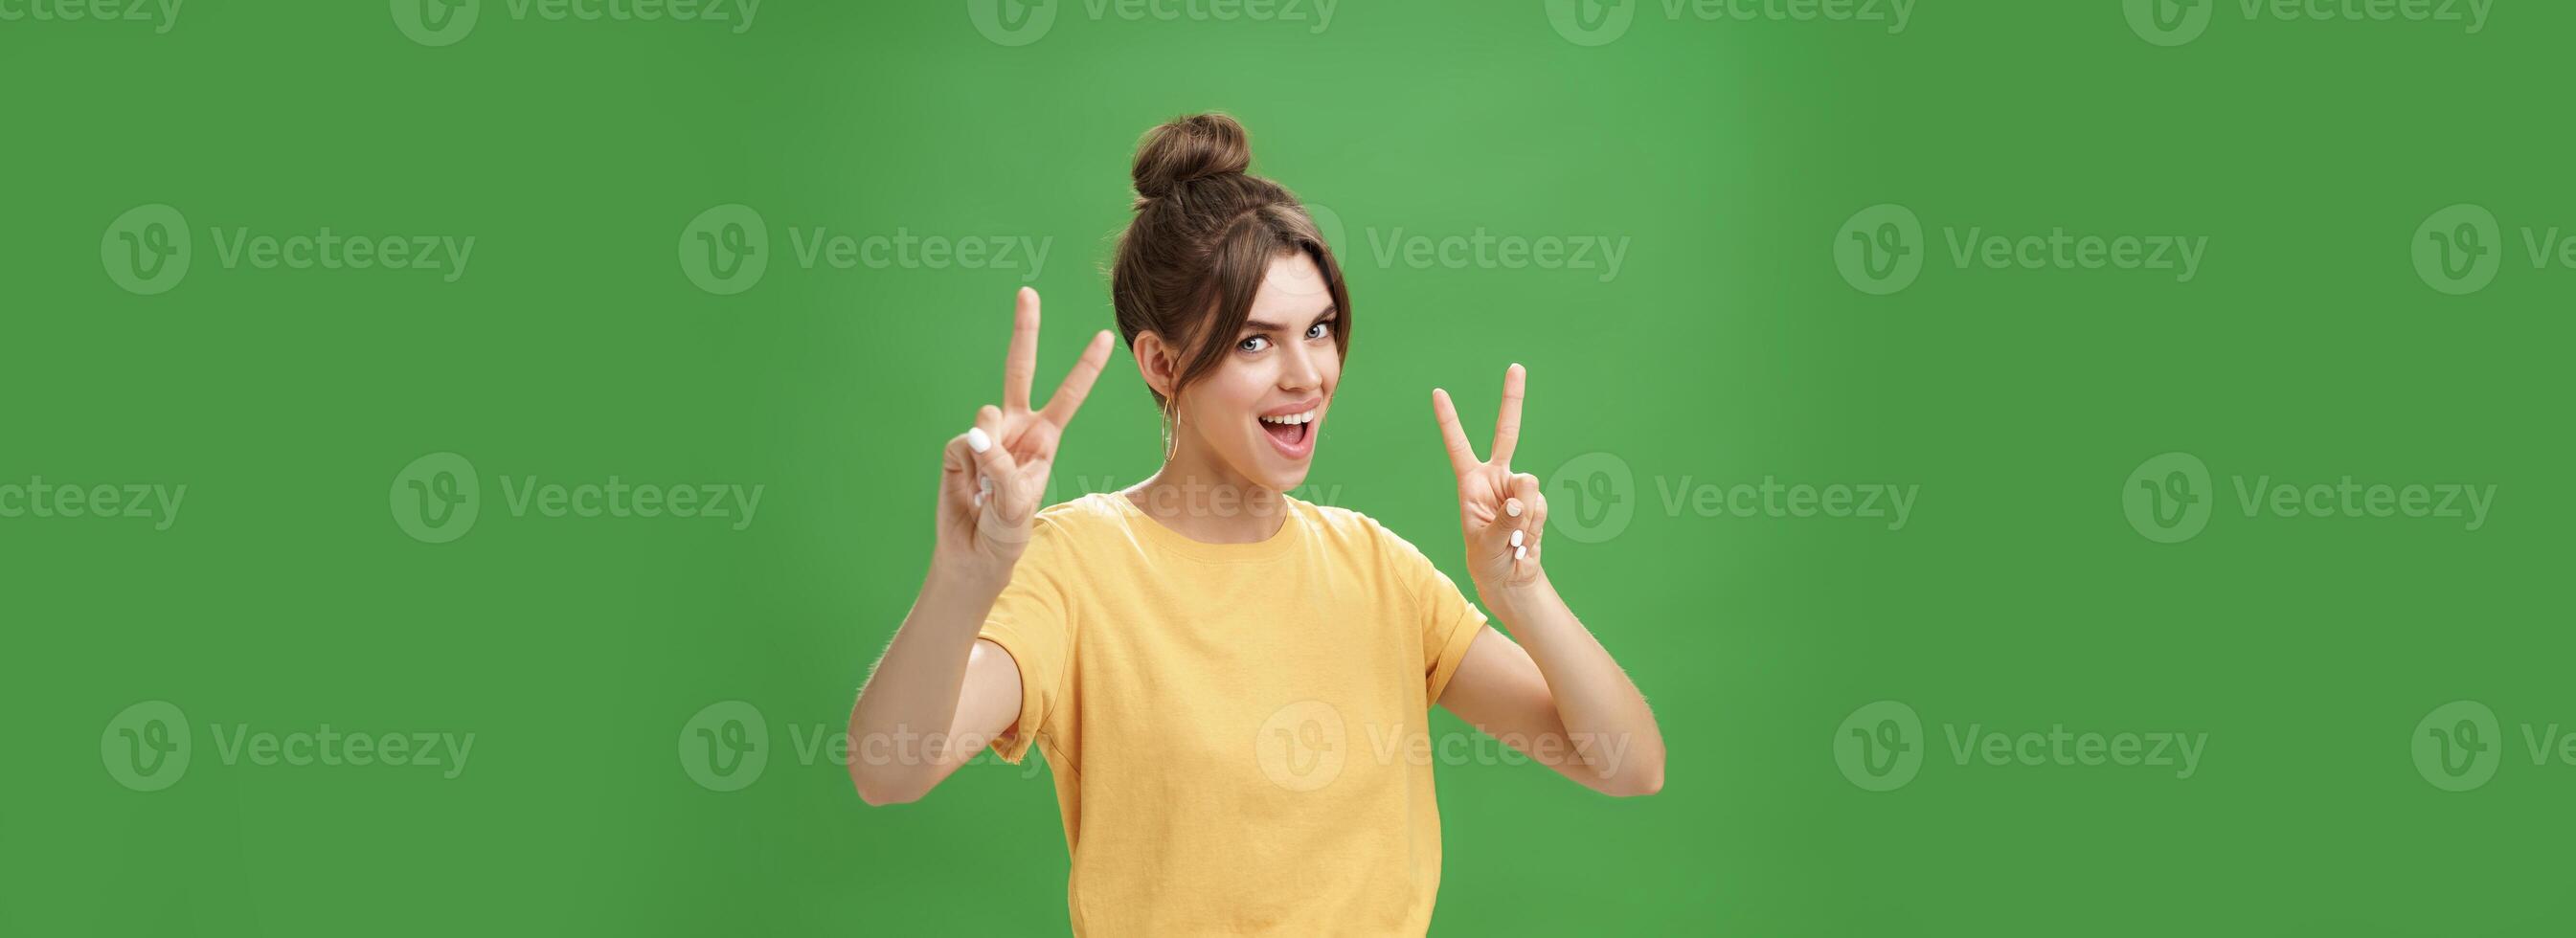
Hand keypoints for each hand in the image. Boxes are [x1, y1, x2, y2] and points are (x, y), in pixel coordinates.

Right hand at [937, 287, 1114, 579]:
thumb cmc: (1008, 529)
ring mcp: (986, 434)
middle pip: (1019, 370)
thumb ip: (999, 464)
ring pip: (986, 418)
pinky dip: (968, 470)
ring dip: (989, 456)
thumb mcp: (1016, 501)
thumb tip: (975, 430)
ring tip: (991, 492)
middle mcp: (1017, 427)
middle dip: (1024, 330)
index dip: (1085, 366)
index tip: (1106, 336)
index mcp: (1044, 437)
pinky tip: (971, 491)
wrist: (976, 552)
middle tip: (1027, 292)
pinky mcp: (958, 447)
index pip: (1069, 395)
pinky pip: (962, 445)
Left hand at [1431, 363, 1546, 593]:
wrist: (1511, 576)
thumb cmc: (1488, 560)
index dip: (1449, 421)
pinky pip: (1541, 506)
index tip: (1438, 392)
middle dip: (1512, 399)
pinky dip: (1535, 525)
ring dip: (1525, 517)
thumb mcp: (1487, 546)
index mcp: (1471, 482)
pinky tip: (1525, 539)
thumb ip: (1504, 523)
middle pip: (1507, 432)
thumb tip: (1521, 502)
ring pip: (1529, 487)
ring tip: (1513, 539)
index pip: (1458, 446)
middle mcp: (1496, 477)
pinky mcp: (1536, 500)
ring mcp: (1518, 488)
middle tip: (1517, 367)